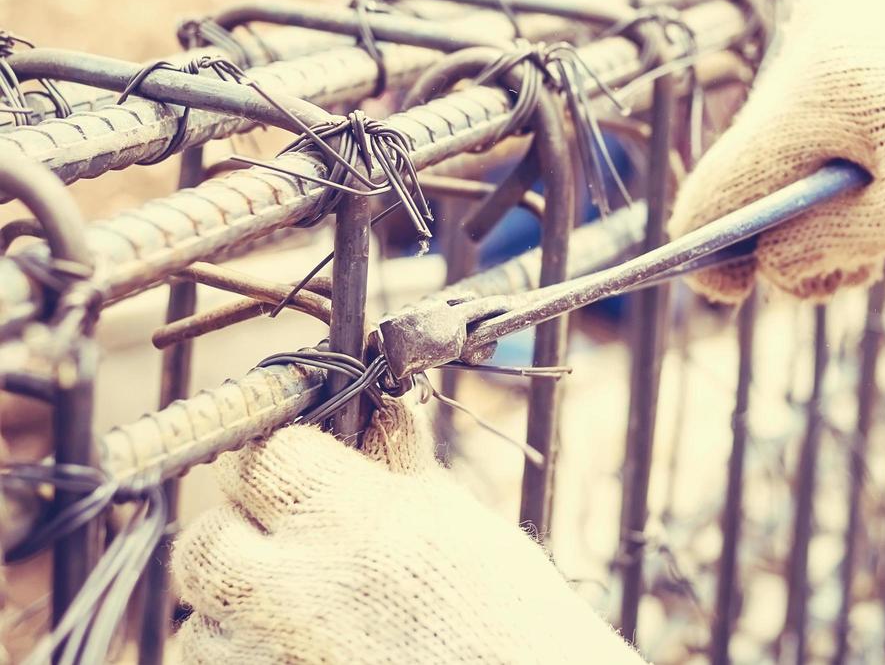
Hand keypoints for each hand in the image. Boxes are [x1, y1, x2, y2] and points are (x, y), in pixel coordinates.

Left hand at [172, 403, 643, 663]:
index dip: (282, 449)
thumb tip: (374, 420)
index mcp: (351, 518)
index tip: (300, 456)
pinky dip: (243, 654)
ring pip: (198, 623)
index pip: (266, 454)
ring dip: (229, 608)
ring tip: (282, 604)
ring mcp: (274, 657)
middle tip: (278, 529)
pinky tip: (289, 646)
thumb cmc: (510, 611)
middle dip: (237, 530)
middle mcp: (297, 589)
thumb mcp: (456, 519)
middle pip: (206, 540)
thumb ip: (396, 470)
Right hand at [671, 0, 884, 302]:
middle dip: (788, 224)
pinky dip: (844, 127)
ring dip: (821, 175)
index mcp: (812, 93)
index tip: (730, 293)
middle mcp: (802, 39)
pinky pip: (821, 82)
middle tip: (860, 264)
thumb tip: (766, 262)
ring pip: (789, 121)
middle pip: (755, 159)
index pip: (718, 187)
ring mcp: (825, 9)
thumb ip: (830, 244)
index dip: (710, 251)